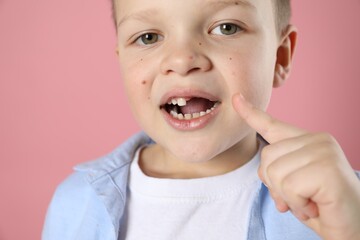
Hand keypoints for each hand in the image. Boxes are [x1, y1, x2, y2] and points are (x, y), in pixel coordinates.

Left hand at [232, 93, 359, 239]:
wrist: (353, 227)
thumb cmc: (322, 205)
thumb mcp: (292, 185)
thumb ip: (277, 172)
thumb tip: (263, 173)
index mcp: (306, 141)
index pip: (272, 124)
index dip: (251, 113)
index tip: (236, 98)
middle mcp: (317, 139)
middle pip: (266, 156)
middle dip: (275, 185)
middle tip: (298, 198)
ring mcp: (324, 150)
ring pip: (275, 173)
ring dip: (288, 197)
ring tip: (308, 202)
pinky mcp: (328, 168)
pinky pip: (289, 187)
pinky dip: (297, 204)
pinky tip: (314, 206)